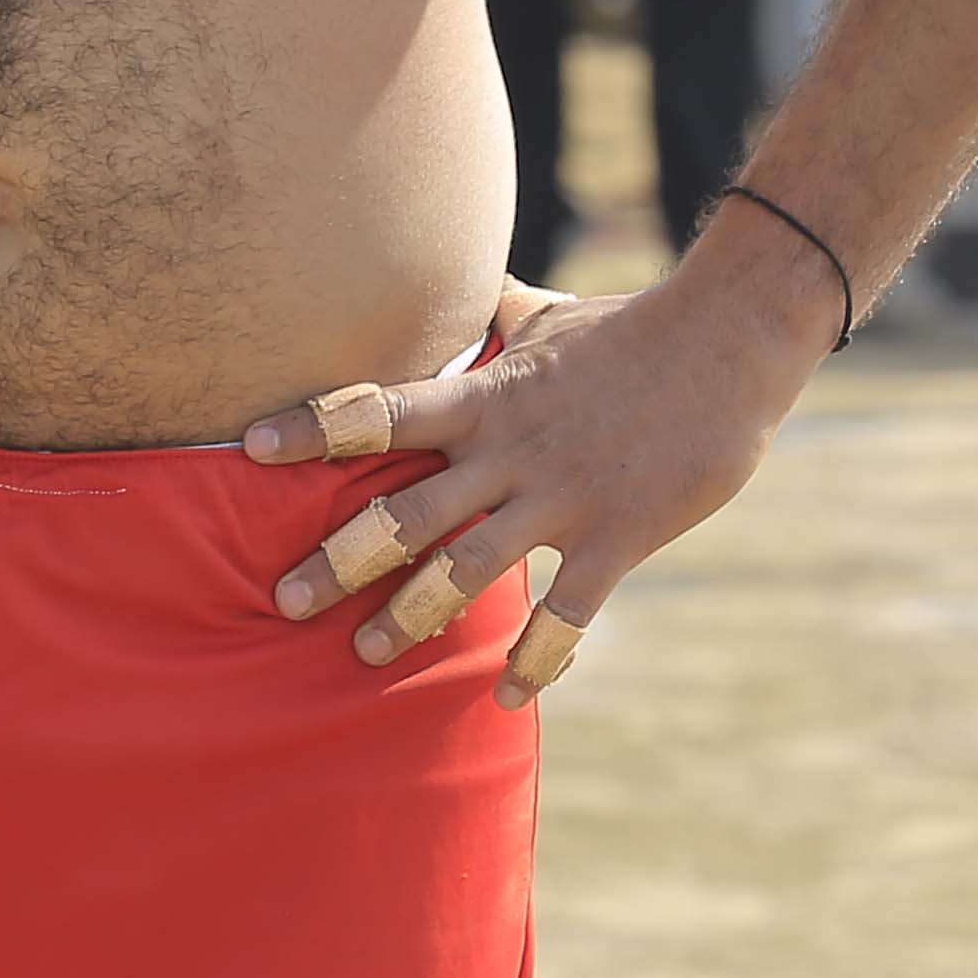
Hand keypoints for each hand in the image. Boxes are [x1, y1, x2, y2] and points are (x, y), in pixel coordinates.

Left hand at [235, 269, 809, 707]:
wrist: (728, 340)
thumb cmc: (631, 325)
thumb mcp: (547, 314)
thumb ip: (494, 314)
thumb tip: (463, 282)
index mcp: (485, 398)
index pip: (379, 409)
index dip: (312, 428)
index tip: (249, 449)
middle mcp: (508, 452)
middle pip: (403, 512)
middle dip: (338, 561)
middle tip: (284, 601)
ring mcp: (560, 499)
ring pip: (464, 571)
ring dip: (410, 617)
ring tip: (364, 653)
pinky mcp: (616, 537)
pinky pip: (564, 614)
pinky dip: (534, 660)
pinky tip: (506, 695)